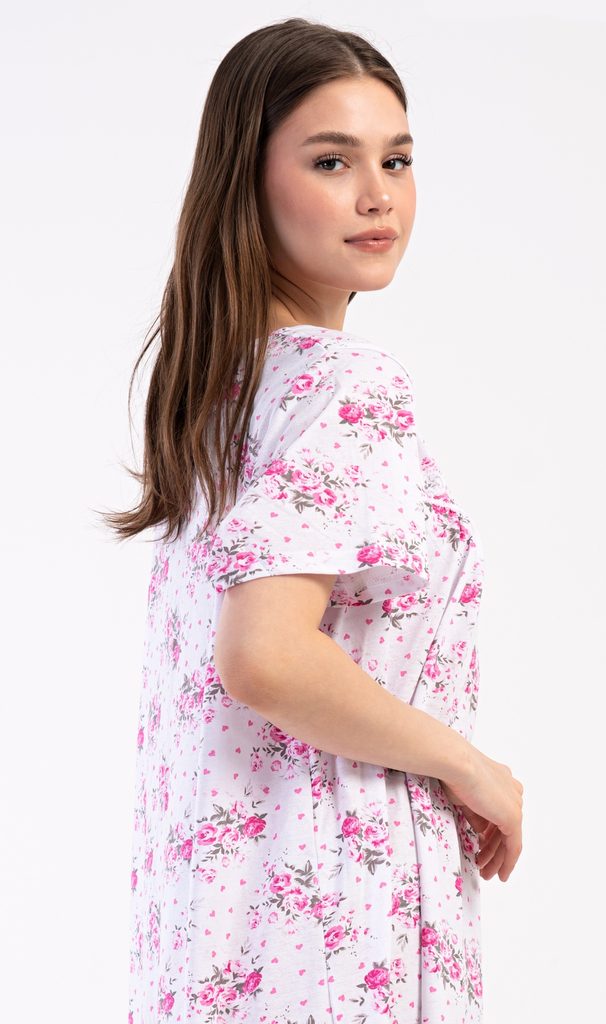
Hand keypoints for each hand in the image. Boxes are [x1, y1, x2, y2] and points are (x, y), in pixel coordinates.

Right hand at [441, 747, 523, 881]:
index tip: (481, 846)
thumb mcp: (465, 798)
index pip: (499, 813)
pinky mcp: (512, 818)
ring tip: (486, 874)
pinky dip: (507, 862)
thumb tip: (482, 833)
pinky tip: (501, 874)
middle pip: (505, 827)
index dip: (491, 833)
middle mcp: (512, 791)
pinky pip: (513, 846)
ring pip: (509, 839)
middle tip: (484, 866)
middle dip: (494, 850)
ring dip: (497, 859)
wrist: (456, 763)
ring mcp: (514, 805)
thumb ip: (477, 816)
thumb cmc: (453, 772)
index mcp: (502, 780)